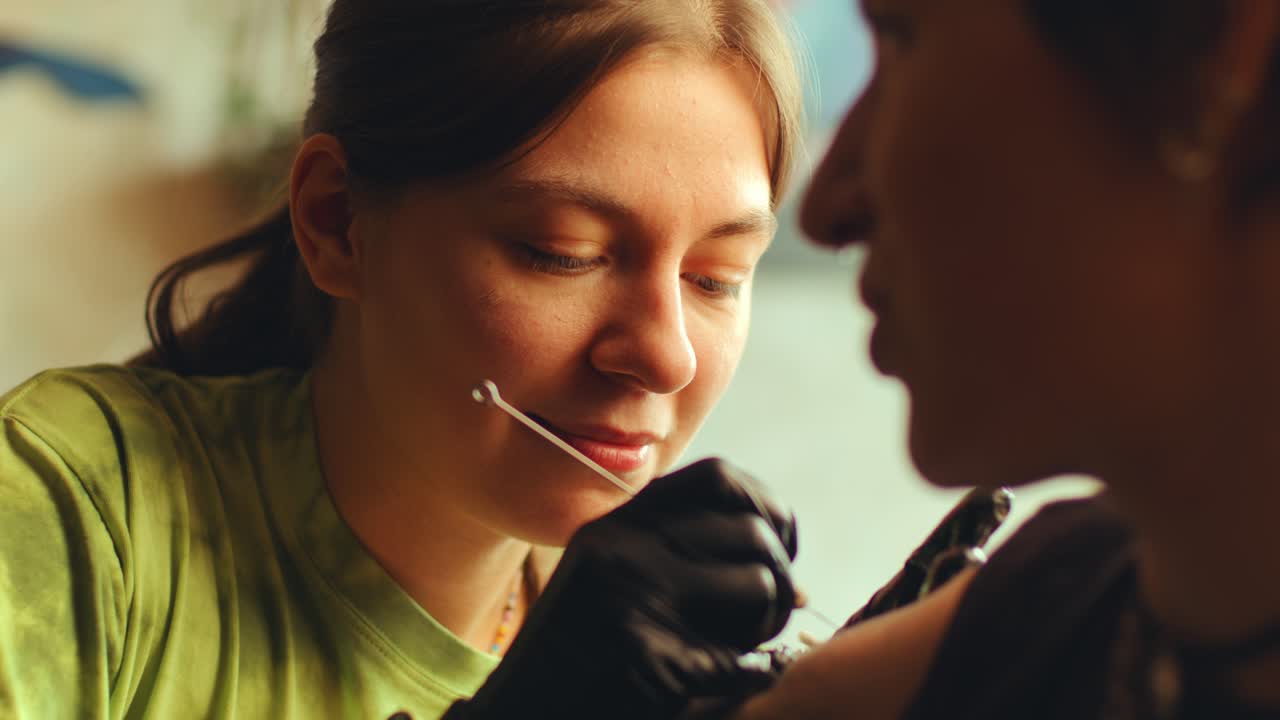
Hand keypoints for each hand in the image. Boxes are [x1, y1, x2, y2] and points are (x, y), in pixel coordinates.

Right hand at [443, 458, 798, 719]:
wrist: (529, 708)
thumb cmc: (584, 648)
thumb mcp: (616, 571)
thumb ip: (681, 545)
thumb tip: (783, 551)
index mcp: (618, 522)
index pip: (721, 479)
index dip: (767, 507)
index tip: (778, 544)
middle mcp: (625, 549)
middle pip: (753, 534)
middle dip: (781, 575)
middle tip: (769, 613)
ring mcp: (636, 602)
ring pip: (760, 586)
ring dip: (768, 623)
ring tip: (742, 647)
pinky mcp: (654, 662)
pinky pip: (747, 659)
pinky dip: (754, 673)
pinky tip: (731, 680)